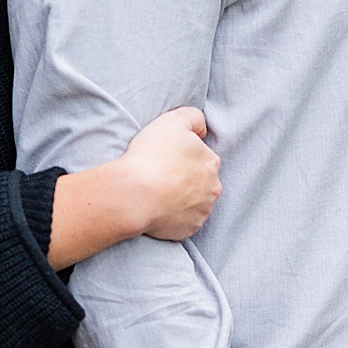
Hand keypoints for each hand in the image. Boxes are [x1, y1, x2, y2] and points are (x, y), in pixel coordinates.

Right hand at [116, 106, 220, 240]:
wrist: (135, 193)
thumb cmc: (152, 154)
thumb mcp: (174, 119)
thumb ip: (194, 117)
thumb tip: (202, 131)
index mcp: (211, 162)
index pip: (201, 156)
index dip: (182, 156)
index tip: (165, 158)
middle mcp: (213, 188)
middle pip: (201, 181)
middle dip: (185, 179)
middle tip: (160, 176)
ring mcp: (201, 211)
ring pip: (194, 203)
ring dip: (180, 199)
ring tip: (157, 193)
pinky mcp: (188, 230)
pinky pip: (182, 222)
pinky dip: (173, 217)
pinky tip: (157, 208)